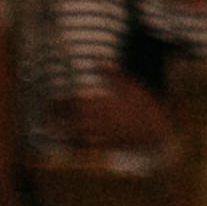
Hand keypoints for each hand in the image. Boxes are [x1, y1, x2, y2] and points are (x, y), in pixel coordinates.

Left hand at [54, 83, 176, 154]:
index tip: (51, 100)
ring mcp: (106, 133)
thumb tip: (99, 60)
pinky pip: (90, 145)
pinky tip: (71, 142)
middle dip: (59, 117)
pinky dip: (78, 144)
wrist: (159, 127)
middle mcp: (102, 120)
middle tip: (47, 114)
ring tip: (53, 128)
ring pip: (79, 133)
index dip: (62, 102)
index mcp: (105, 103)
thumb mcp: (131, 84)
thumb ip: (113, 74)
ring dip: (64, 131)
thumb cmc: (145, 103)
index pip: (77, 102)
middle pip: (74, 119)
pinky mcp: (110, 144)